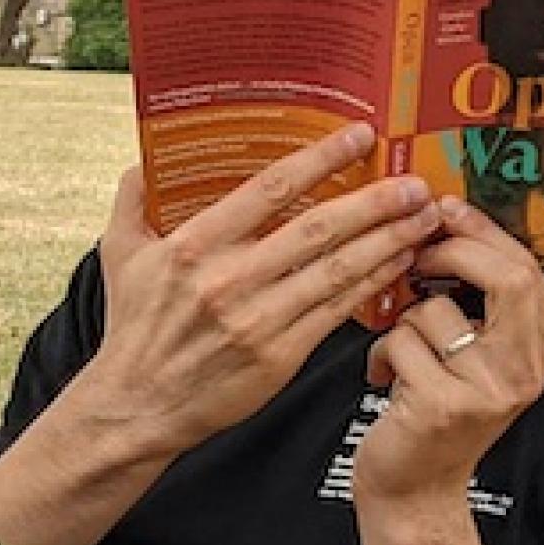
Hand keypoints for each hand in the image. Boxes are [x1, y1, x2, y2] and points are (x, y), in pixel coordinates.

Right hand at [82, 124, 441, 456]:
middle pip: (318, 228)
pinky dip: (372, 285)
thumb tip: (146, 160)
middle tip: (414, 183)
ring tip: (423, 219)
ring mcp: (257, 319)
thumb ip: (133, 201)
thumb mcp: (120, 256)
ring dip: (388, 241)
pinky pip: (337, 311)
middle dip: (375, 202)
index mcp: (193, 246)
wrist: (136, 407)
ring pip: (337, 270)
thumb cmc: (133, 330)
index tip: (359, 137)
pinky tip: (398, 265)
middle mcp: (228, 279)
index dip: (320, 159)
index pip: (269, 189)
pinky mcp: (278, 355)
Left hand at [353, 199, 543, 503]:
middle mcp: (527, 372)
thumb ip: (479, 302)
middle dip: (450, 254)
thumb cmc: (434, 410)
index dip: (484, 233)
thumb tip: (448, 225)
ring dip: (402, 324)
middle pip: (506, 278)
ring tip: (402, 357)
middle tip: (416, 256)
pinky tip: (384, 382)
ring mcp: (490, 391)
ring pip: (434, 310)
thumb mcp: (474, 355)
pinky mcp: (445, 406)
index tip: (448, 209)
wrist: (415, 489)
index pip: (527, 271)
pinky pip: (400, 343)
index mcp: (543, 351)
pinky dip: (379, 355)